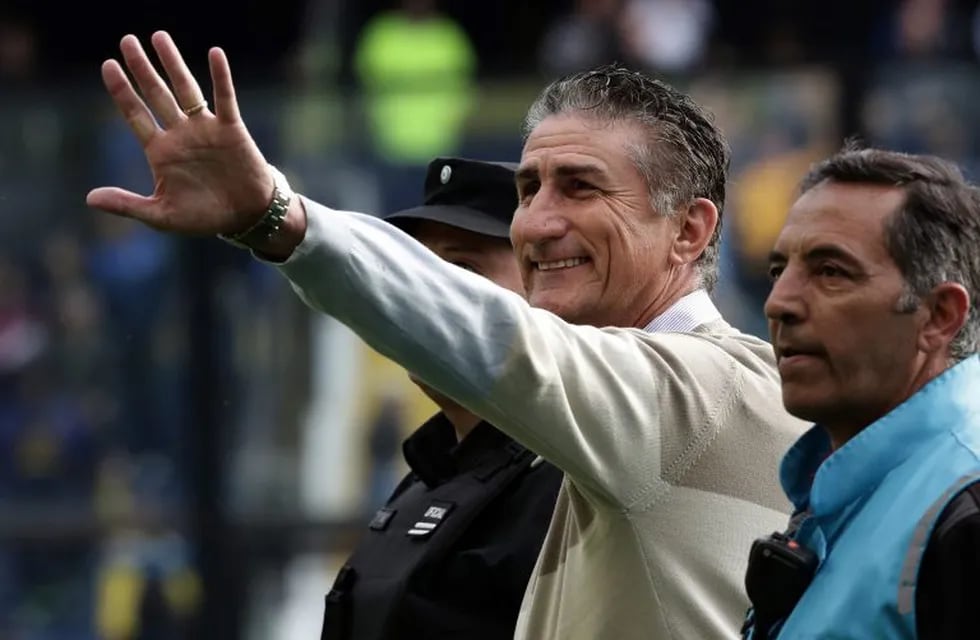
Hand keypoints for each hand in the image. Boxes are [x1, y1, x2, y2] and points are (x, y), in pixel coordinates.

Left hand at [86, 31, 275, 235]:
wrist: (246, 217)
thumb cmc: (204, 217)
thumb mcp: (162, 215)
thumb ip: (127, 205)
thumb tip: (90, 198)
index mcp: (161, 152)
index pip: (136, 115)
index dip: (122, 91)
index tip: (108, 66)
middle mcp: (180, 134)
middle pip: (156, 94)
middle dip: (141, 68)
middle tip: (126, 41)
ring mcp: (205, 129)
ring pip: (186, 90)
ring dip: (173, 64)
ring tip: (159, 37)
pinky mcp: (231, 129)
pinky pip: (225, 98)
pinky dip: (220, 77)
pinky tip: (214, 54)